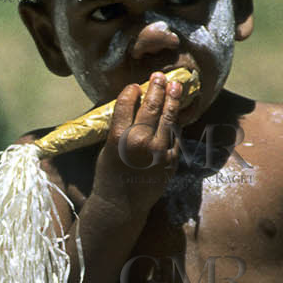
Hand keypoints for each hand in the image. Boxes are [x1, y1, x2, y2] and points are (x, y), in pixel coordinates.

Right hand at [93, 72, 183, 214]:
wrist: (122, 205)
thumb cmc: (109, 175)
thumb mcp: (107, 147)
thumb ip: (121, 127)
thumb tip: (135, 104)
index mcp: (119, 137)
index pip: (127, 103)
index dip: (131, 91)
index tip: (135, 86)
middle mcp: (141, 142)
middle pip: (151, 106)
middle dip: (157, 88)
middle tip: (160, 76)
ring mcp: (159, 151)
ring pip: (169, 118)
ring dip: (172, 99)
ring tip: (175, 86)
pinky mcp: (171, 160)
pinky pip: (174, 136)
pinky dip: (174, 123)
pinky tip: (174, 114)